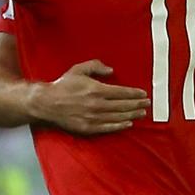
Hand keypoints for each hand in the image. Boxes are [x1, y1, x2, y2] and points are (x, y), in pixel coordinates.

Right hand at [30, 60, 148, 133]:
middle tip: (147, 104)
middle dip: (137, 104)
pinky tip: (128, 124)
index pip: (122, 92)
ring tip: (142, 113)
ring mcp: (93, 118)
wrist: (46, 103)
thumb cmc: (63, 85)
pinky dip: (120, 126)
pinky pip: (109, 127)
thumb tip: (111, 70)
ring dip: (132, 114)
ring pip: (118, 116)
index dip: (134, 93)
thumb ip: (95, 66)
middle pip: (123, 105)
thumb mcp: (78, 70)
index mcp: (96, 89)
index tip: (143, 94)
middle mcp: (97, 104)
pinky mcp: (88, 128)